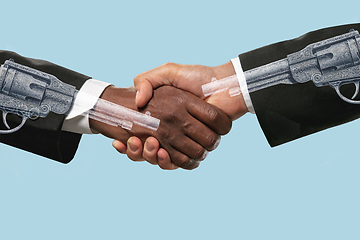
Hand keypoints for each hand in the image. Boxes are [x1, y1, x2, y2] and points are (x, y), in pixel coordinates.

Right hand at [90, 85, 230, 169]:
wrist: (224, 86)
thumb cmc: (197, 77)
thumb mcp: (168, 72)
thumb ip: (147, 80)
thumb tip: (137, 102)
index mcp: (164, 117)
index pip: (139, 135)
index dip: (128, 142)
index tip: (118, 140)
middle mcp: (172, 131)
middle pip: (147, 151)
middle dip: (136, 151)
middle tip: (133, 141)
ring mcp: (183, 141)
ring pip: (159, 159)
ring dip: (148, 155)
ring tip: (147, 143)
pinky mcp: (195, 148)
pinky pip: (178, 163)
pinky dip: (166, 162)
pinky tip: (159, 151)